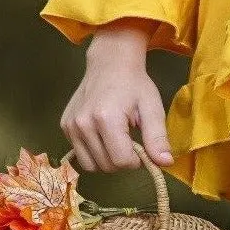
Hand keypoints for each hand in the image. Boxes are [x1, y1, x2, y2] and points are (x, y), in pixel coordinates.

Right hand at [62, 22, 174, 172]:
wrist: (110, 63)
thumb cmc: (135, 84)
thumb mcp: (152, 108)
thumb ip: (157, 138)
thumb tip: (165, 163)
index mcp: (106, 119)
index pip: (121, 161)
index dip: (136, 161)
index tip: (142, 148)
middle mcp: (83, 125)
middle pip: (106, 166)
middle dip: (122, 161)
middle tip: (131, 140)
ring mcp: (70, 126)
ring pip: (90, 165)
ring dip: (107, 159)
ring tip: (117, 139)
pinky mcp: (64, 126)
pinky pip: (79, 154)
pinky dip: (94, 152)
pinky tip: (103, 135)